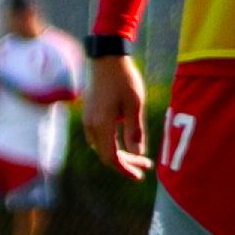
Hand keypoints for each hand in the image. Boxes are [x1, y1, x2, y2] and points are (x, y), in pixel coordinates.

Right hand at [89, 55, 149, 177]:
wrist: (107, 59)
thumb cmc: (124, 80)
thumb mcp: (135, 105)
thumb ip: (135, 131)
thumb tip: (138, 153)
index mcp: (102, 125)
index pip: (112, 158)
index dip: (126, 169)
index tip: (140, 175)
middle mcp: (91, 125)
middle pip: (106, 155)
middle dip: (126, 163)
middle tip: (146, 165)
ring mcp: (88, 120)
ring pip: (101, 147)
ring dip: (119, 155)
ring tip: (139, 156)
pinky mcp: (89, 115)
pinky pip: (98, 138)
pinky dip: (111, 145)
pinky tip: (125, 142)